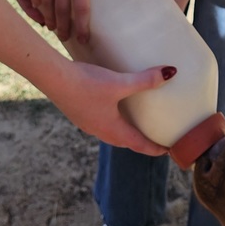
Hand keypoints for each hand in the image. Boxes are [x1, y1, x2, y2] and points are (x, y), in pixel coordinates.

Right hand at [26, 0, 134, 42]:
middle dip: (65, 29)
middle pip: (62, 13)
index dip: (83, 28)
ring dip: (51, 20)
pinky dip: (38, 6)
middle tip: (68, 38)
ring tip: (55, 28)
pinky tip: (43, 11)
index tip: (85, 39)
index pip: (81, 10)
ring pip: (46, 6)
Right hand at [56, 61, 173, 154]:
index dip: (154, 148)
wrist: (54, 79)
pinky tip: (111, 107)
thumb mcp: (119, 82)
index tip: (168, 152)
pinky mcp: (79, 113)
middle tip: (154, 138)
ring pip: (111, 132)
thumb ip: (144, 80)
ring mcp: (87, 123)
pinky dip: (112, 121)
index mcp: (112, 129)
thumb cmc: (87, 84)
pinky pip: (101, 122)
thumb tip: (170, 73)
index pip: (139, 144)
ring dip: (125, 131)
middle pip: (125, 141)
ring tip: (135, 123)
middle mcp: (100, 131)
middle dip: (140, 142)